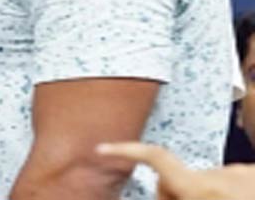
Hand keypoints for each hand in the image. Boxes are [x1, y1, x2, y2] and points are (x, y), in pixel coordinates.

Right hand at [97, 142, 254, 199]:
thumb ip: (178, 195)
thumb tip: (158, 193)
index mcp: (201, 191)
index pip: (156, 158)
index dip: (127, 150)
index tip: (104, 149)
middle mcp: (222, 176)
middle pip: (182, 177)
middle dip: (179, 195)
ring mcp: (244, 173)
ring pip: (211, 181)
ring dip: (210, 197)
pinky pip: (234, 181)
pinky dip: (233, 194)